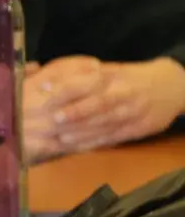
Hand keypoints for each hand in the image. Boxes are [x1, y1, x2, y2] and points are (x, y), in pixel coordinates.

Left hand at [25, 57, 184, 156]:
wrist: (172, 87)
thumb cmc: (131, 78)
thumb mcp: (111, 69)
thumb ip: (82, 75)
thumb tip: (47, 82)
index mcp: (114, 77)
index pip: (89, 82)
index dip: (67, 86)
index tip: (45, 89)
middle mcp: (124, 95)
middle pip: (99, 105)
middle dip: (76, 112)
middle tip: (54, 118)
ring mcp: (132, 114)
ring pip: (106, 124)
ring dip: (82, 132)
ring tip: (61, 138)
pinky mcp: (137, 130)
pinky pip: (113, 138)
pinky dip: (94, 143)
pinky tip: (76, 147)